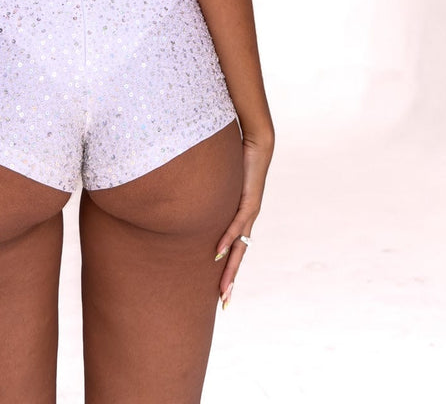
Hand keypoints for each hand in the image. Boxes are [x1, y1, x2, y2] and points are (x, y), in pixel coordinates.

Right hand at [213, 138, 272, 309]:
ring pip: (239, 247)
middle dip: (230, 280)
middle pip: (238, 256)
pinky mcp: (248, 201)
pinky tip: (218, 253)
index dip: (227, 268)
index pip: (234, 248)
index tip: (220, 288)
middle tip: (224, 303)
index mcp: (240, 216)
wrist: (257, 143)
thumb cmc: (236, 157)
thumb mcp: (218, 181)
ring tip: (223, 290)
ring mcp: (249, 212)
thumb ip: (208, 190)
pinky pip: (235, 224)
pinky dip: (227, 239)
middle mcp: (246, 218)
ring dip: (230, 270)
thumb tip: (189, 190)